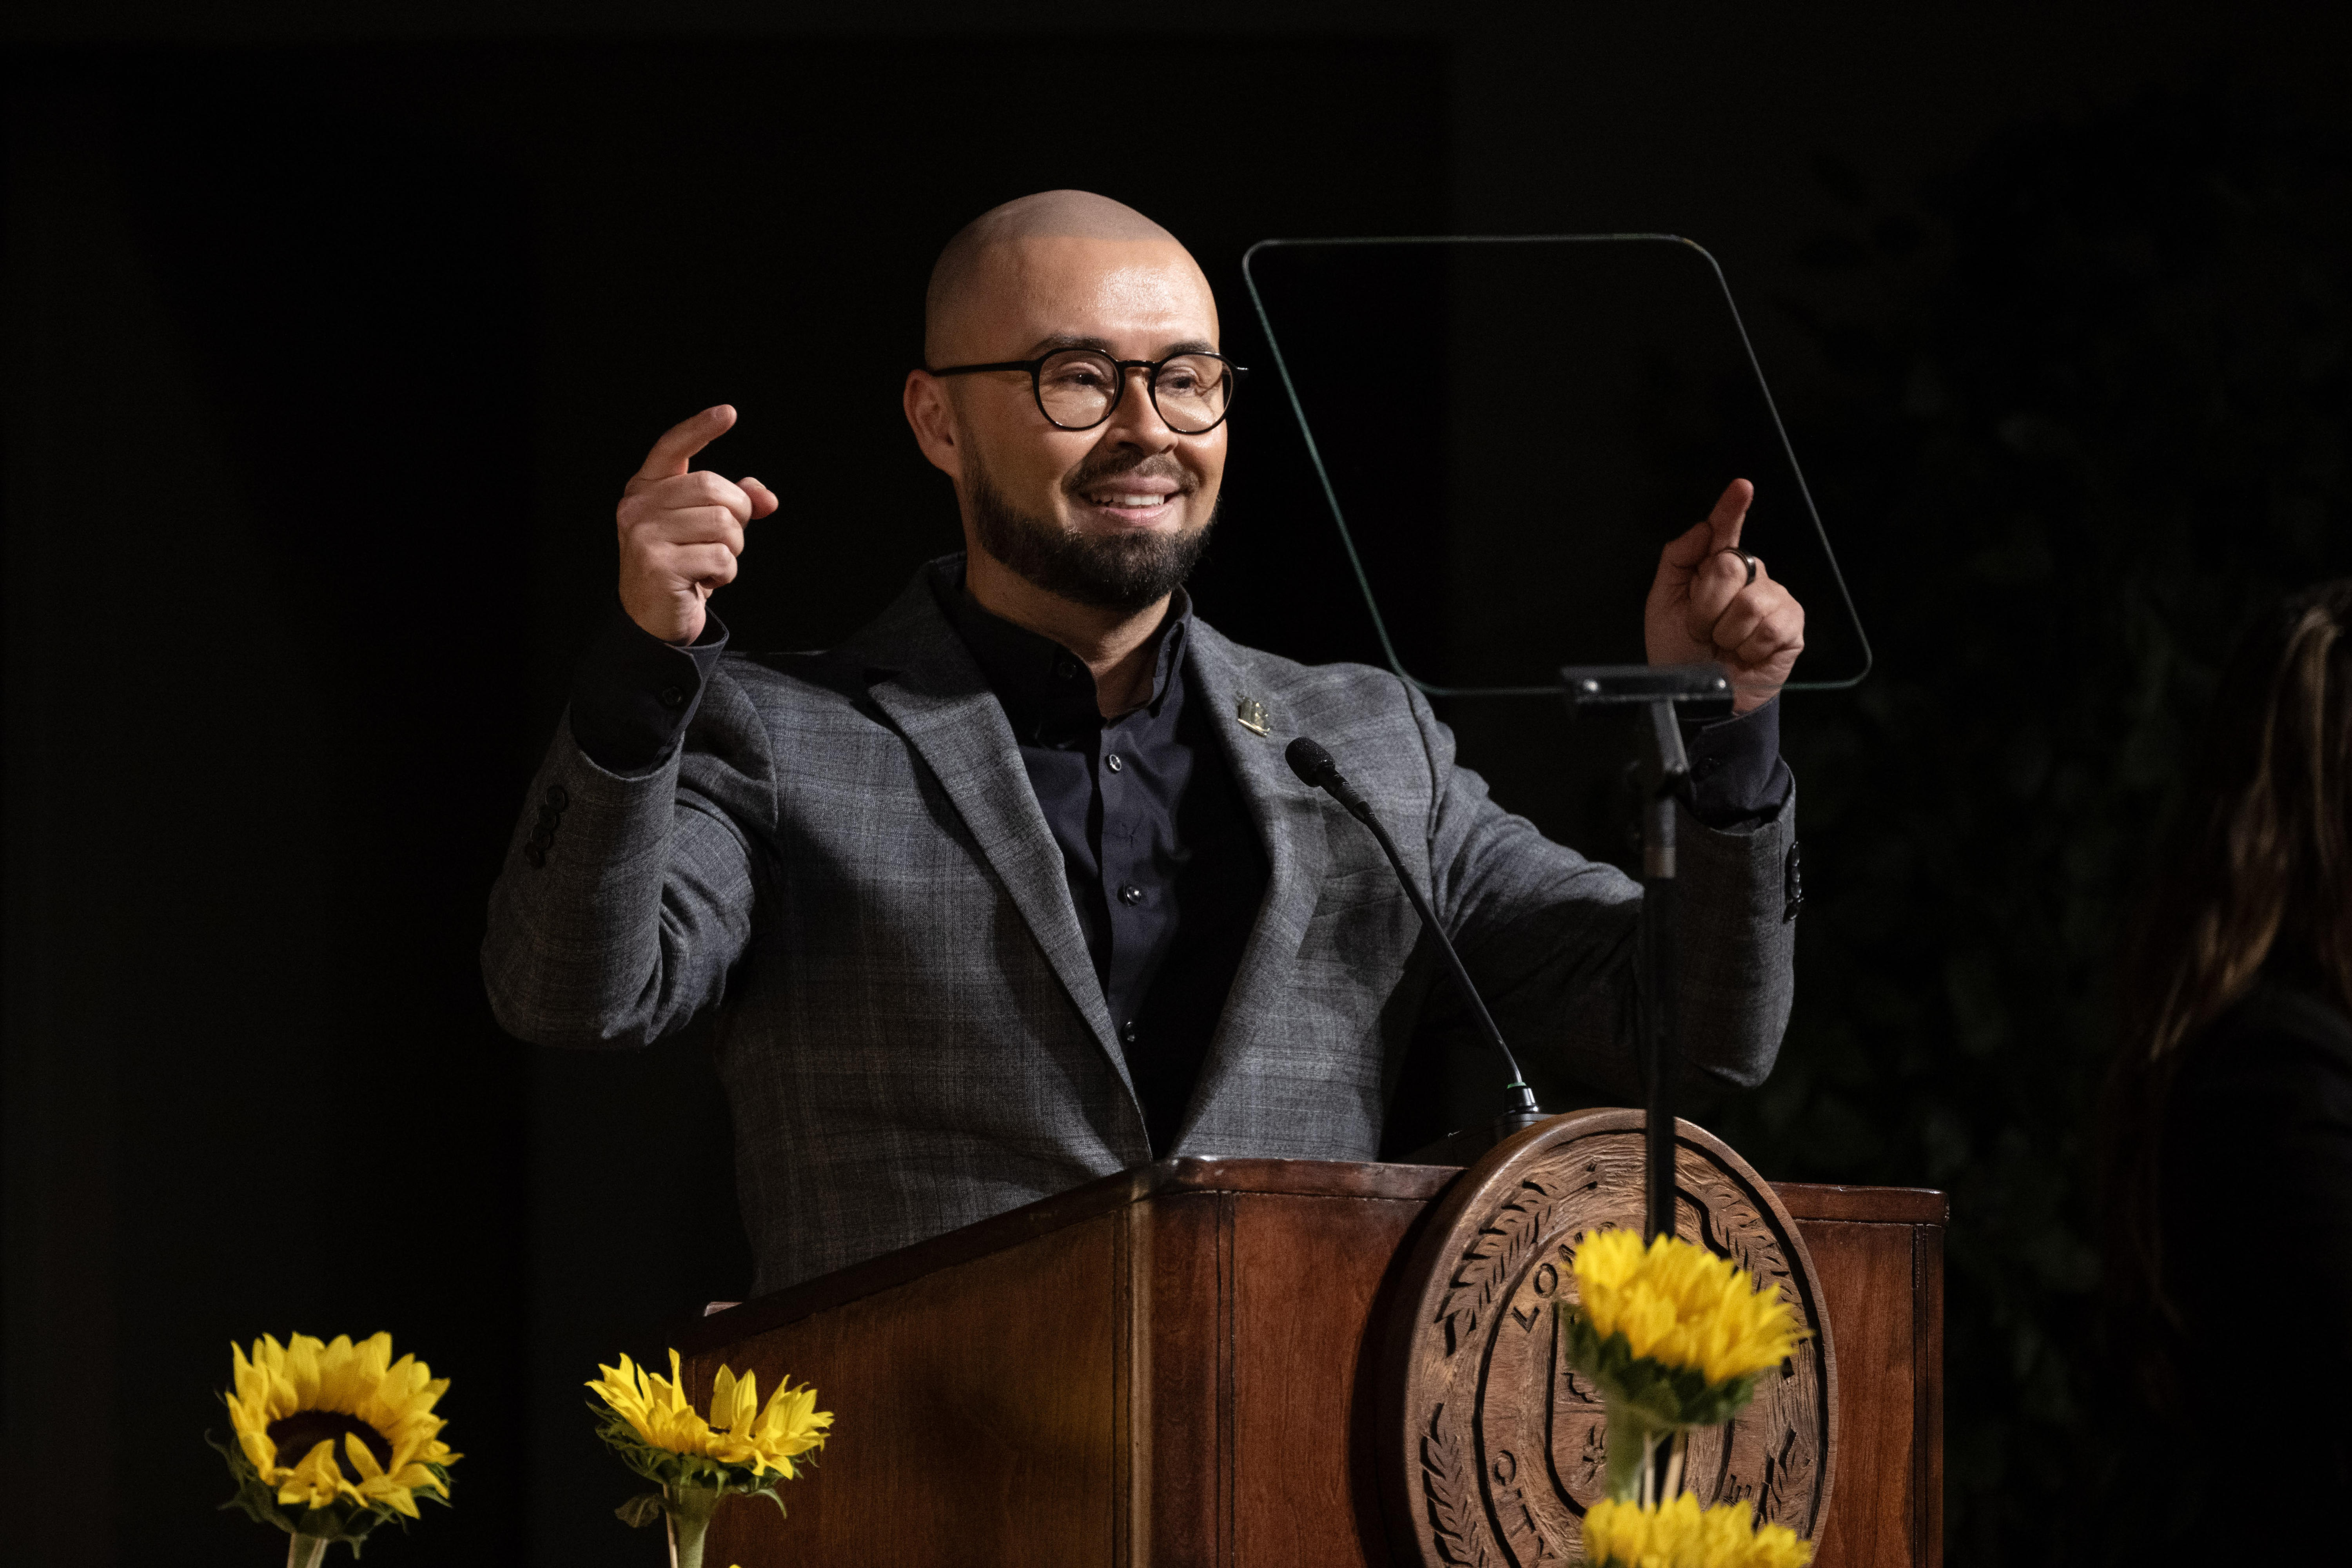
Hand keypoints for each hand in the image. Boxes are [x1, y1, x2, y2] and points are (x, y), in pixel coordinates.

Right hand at [615, 405, 778, 643]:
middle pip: (716, 489)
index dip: (700, 429)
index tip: (729, 413)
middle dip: (737, 516)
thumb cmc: (682, 566)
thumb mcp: (706, 530)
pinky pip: (720, 558)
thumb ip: (734, 505)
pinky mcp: (657, 564)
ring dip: (732, 550)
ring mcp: (643, 534)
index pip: (672, 447)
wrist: (653, 620)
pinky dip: (725, 574)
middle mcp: (637, 506)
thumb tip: (766, 498)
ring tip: (710, 563)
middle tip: (725, 542)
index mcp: (646, 489)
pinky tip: (704, 582)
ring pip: (723, 525)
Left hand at [1643, 478, 1804, 713]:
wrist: (1699, 697)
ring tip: (1722, 645)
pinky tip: (1745, 654)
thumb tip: (1703, 528)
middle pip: (1728, 566)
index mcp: (1716, 568)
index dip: (1733, 508)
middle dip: (1705, 606)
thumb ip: (1677, 560)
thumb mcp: (1663, 605)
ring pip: (1748, 601)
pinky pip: (1768, 627)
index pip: (1726, 530)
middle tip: (1702, 630)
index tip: (1741, 488)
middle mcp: (1750, 577)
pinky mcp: (1790, 626)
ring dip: (1724, 632)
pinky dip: (1747, 647)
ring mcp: (1773, 600)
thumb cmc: (1682, 652)